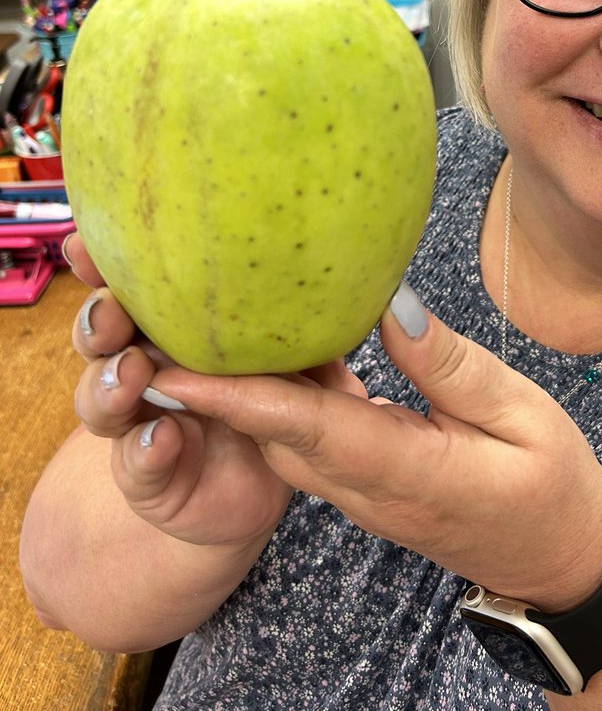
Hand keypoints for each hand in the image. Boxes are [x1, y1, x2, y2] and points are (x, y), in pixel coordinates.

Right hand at [66, 232, 364, 550]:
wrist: (264, 490)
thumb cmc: (287, 406)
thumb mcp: (314, 363)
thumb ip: (325, 331)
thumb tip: (381, 296)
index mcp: (179, 326)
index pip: (137, 285)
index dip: (109, 262)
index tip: (91, 238)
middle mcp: (147, 367)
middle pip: (103, 336)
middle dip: (99, 318)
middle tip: (112, 308)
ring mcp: (143, 423)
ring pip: (102, 400)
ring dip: (109, 383)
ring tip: (133, 373)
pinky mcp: (153, 479)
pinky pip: (136, 465)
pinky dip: (143, 450)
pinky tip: (160, 438)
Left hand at [132, 282, 601, 611]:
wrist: (562, 561)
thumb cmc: (552, 485)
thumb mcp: (521, 411)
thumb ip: (449, 364)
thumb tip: (388, 306)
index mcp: (407, 472)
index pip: (306, 430)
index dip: (238, 398)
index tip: (176, 369)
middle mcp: (367, 490)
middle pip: (273, 438)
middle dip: (214, 391)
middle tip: (168, 326)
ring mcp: (363, 495)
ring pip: (284, 442)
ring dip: (240, 394)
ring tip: (207, 329)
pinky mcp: (368, 487)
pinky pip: (308, 443)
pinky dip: (281, 400)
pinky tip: (281, 351)